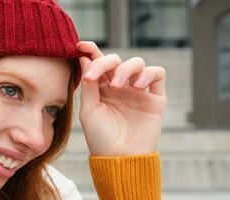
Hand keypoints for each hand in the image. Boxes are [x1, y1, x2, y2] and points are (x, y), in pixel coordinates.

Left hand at [76, 41, 166, 155]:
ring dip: (126, 69)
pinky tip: (137, 86)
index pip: (97, 62)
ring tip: (118, 86)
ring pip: (137, 62)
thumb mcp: (89, 110)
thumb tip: (84, 58)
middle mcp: (120, 86)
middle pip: (116, 60)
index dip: (91, 50)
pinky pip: (157, 74)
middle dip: (106, 62)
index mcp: (101, 87)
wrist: (120, 158)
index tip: (81, 45)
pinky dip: (148, 73)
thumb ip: (89, 85)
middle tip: (97, 75)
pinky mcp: (155, 98)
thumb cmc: (100, 137)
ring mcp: (138, 91)